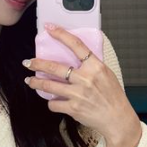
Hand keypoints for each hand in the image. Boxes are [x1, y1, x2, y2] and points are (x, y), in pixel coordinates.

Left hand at [23, 24, 141, 146]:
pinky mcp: (73, 108)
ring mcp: (78, 93)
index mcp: (95, 66)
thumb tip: (75, 57)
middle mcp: (86, 78)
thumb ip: (91, 65)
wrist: (117, 118)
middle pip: (55, 67)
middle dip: (37, 64)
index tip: (50, 28)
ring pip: (49, 86)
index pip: (76, 45)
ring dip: (36, 83)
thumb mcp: (106, 74)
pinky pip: (54, 103)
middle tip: (28, 62)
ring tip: (30, 81)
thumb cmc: (113, 96)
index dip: (61, 34)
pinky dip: (52, 102)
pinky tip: (52, 101)